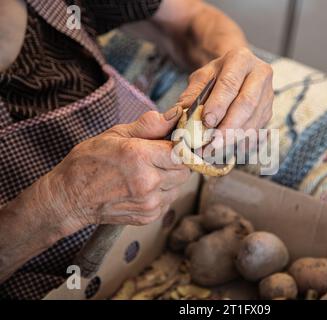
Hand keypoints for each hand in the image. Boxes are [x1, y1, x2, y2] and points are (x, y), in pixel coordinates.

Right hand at [38, 106, 189, 234]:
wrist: (70, 197)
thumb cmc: (90, 161)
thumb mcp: (116, 134)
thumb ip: (149, 125)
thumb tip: (175, 115)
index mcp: (140, 157)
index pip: (182, 152)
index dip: (180, 147)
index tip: (172, 144)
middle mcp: (148, 182)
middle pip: (185, 171)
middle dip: (176, 163)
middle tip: (158, 158)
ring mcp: (149, 203)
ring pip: (178, 187)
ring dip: (169, 179)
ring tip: (147, 173)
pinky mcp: (148, 217)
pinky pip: (168, 201)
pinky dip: (161, 194)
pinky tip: (142, 187)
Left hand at [177, 47, 273, 144]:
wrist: (237, 73)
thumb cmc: (217, 76)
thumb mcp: (201, 78)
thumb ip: (192, 94)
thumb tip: (180, 112)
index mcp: (241, 59)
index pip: (230, 84)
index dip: (219, 104)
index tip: (207, 121)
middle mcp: (260, 75)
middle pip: (247, 104)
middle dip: (229, 126)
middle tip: (213, 142)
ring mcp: (268, 95)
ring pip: (254, 120)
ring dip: (234, 138)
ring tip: (214, 149)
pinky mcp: (269, 112)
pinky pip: (257, 131)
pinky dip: (241, 143)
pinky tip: (227, 150)